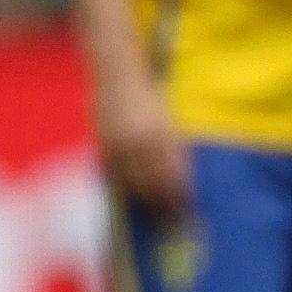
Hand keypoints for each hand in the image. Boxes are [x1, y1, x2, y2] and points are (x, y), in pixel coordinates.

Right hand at [95, 75, 191, 218]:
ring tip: (154, 211)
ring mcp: (120, 145)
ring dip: (145, 200)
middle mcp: (142, 142)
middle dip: (165, 203)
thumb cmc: (149, 93)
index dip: (181, 194)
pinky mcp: (103, 146)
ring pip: (134, 184)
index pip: (175, 174)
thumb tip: (178, 175)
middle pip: (155, 184)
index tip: (187, 207)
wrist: (118, 74)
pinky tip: (132, 194)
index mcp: (164, 134)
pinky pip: (115, 175)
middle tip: (172, 218)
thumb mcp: (168, 118)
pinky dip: (125, 187)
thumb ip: (172, 145)